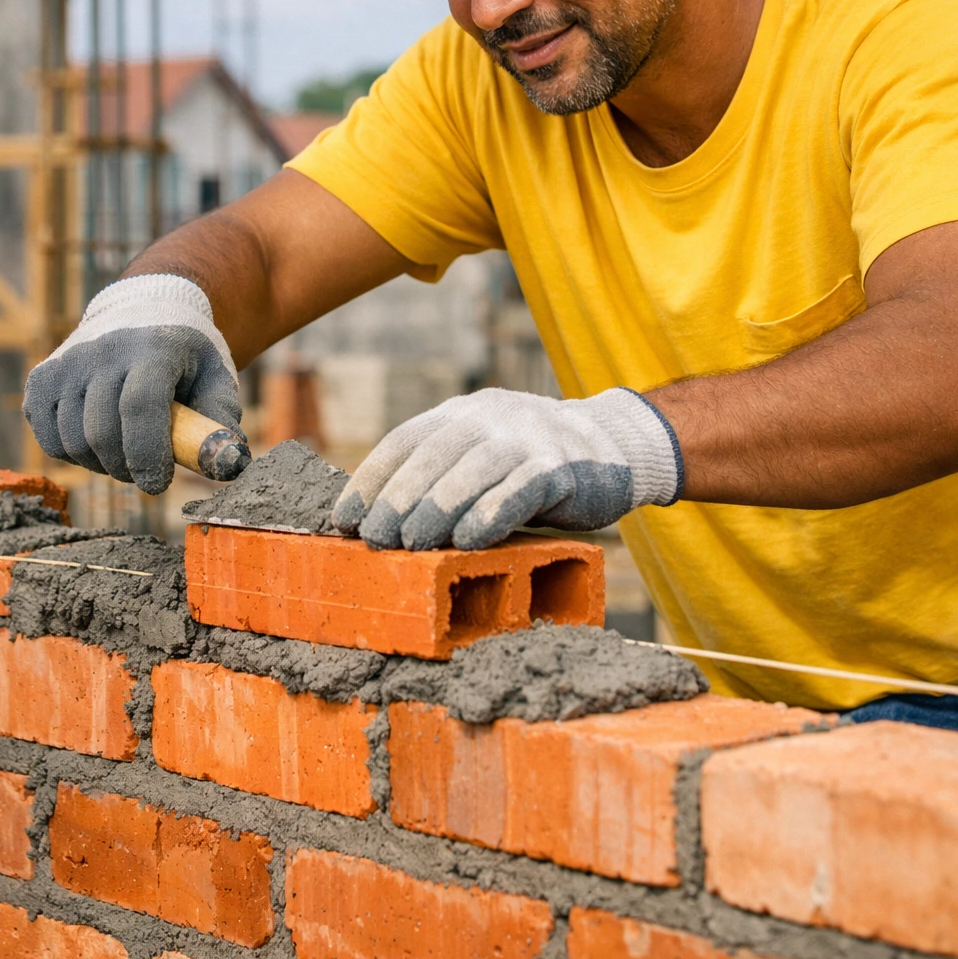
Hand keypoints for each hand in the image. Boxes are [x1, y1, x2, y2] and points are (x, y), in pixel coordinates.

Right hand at [23, 275, 243, 494]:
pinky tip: (99, 439)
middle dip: (128, 468)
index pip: (140, 406)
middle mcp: (103, 349)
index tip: (158, 484)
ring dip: (102, 465)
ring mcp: (66, 362)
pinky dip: (74, 455)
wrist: (143, 311)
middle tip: (148, 473)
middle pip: (103, 432)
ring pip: (74, 442)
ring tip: (127, 452)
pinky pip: (50, 440)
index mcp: (154, 346)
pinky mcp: (41, 380)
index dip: (149, 454)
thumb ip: (221, 422)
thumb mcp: (216, 378)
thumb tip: (229, 465)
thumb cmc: (185, 358)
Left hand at [332, 386, 681, 549]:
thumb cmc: (531, 467)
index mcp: (462, 413)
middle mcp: (490, 416)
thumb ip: (441, 478)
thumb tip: (378, 525)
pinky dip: (491, 513)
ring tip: (412, 545)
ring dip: (437, 508)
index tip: (344, 520)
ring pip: (474, 469)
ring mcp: (527, 437)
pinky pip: (521, 488)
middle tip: (375, 539)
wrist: (613, 447)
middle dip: (398, 497)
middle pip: (434, 453)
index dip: (371, 479)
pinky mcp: (561, 466)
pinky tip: (468, 540)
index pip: (405, 440)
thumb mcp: (482, 457)